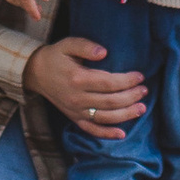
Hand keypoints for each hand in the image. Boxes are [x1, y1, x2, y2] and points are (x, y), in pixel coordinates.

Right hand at [26, 36, 147, 135]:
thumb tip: (104, 52)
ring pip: (105, 118)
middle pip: (110, 102)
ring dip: (125, 115)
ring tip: (141, 108)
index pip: (108, 83)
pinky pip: (91, 130)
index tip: (140, 76)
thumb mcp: (68, 44)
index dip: (126, 81)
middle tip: (144, 91)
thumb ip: (86, 46)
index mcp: (77, 79)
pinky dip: (107, 134)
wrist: (35, 73)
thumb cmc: (55, 56)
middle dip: (130, 97)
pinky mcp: (74, 118)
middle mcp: (77, 98)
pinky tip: (122, 134)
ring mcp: (75, 111)